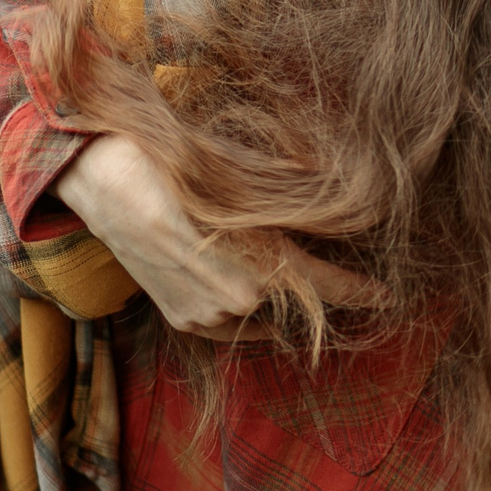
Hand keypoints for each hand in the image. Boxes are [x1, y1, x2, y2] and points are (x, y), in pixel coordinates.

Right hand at [52, 133, 379, 339]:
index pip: (332, 286)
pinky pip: (230, 324)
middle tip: (318, 258)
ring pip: (263, 312)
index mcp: (265, 266)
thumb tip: (342, 201)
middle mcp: (241, 301)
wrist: (104, 179)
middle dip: (310, 281)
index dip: (362, 291)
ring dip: (272, 293)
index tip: (387, 296)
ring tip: (263, 260)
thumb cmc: (179, 166)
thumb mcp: (246, 176)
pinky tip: (242, 287)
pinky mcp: (183, 321)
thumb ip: (295, 199)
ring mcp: (209, 316)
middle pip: (296, 298)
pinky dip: (242, 309)